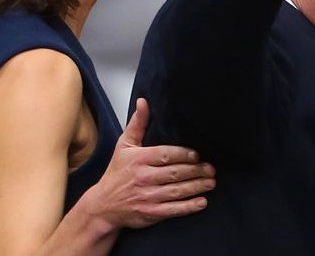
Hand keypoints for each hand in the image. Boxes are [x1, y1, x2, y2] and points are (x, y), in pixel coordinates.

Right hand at [79, 99, 215, 229]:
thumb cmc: (117, 173)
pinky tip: (202, 202)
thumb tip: (143, 101)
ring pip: (177, 190)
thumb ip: (137, 124)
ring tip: (211, 182)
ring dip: (197, 186)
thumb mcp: (124, 146)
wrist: (103, 206)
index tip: (197, 155)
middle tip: (211, 168)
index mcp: (138, 159)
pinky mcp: (151, 213)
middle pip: (175, 173)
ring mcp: (147, 196)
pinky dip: (189, 206)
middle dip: (196, 170)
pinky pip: (173, 210)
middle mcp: (143, 177)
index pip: (166, 154)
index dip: (184, 154)